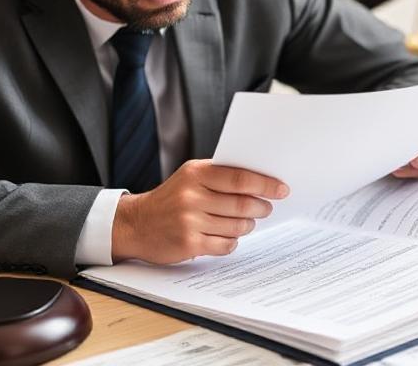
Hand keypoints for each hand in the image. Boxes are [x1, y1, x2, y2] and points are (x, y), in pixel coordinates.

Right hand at [111, 159, 288, 263]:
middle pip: (242, 204)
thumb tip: (260, 182)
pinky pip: (225, 245)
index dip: (265, 184)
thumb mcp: (189, 177)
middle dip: (261, 207)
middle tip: (266, 208)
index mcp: (195, 174)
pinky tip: (226, 236)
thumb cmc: (171, 199)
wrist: (136, 224)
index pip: (239, 178)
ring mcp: (189, 221)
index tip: (281, 189)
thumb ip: (219, 176)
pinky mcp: (189, 243)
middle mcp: (191, 196)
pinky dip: (232, 241)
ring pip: (237, 226)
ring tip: (245, 222)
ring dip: (247, 225)